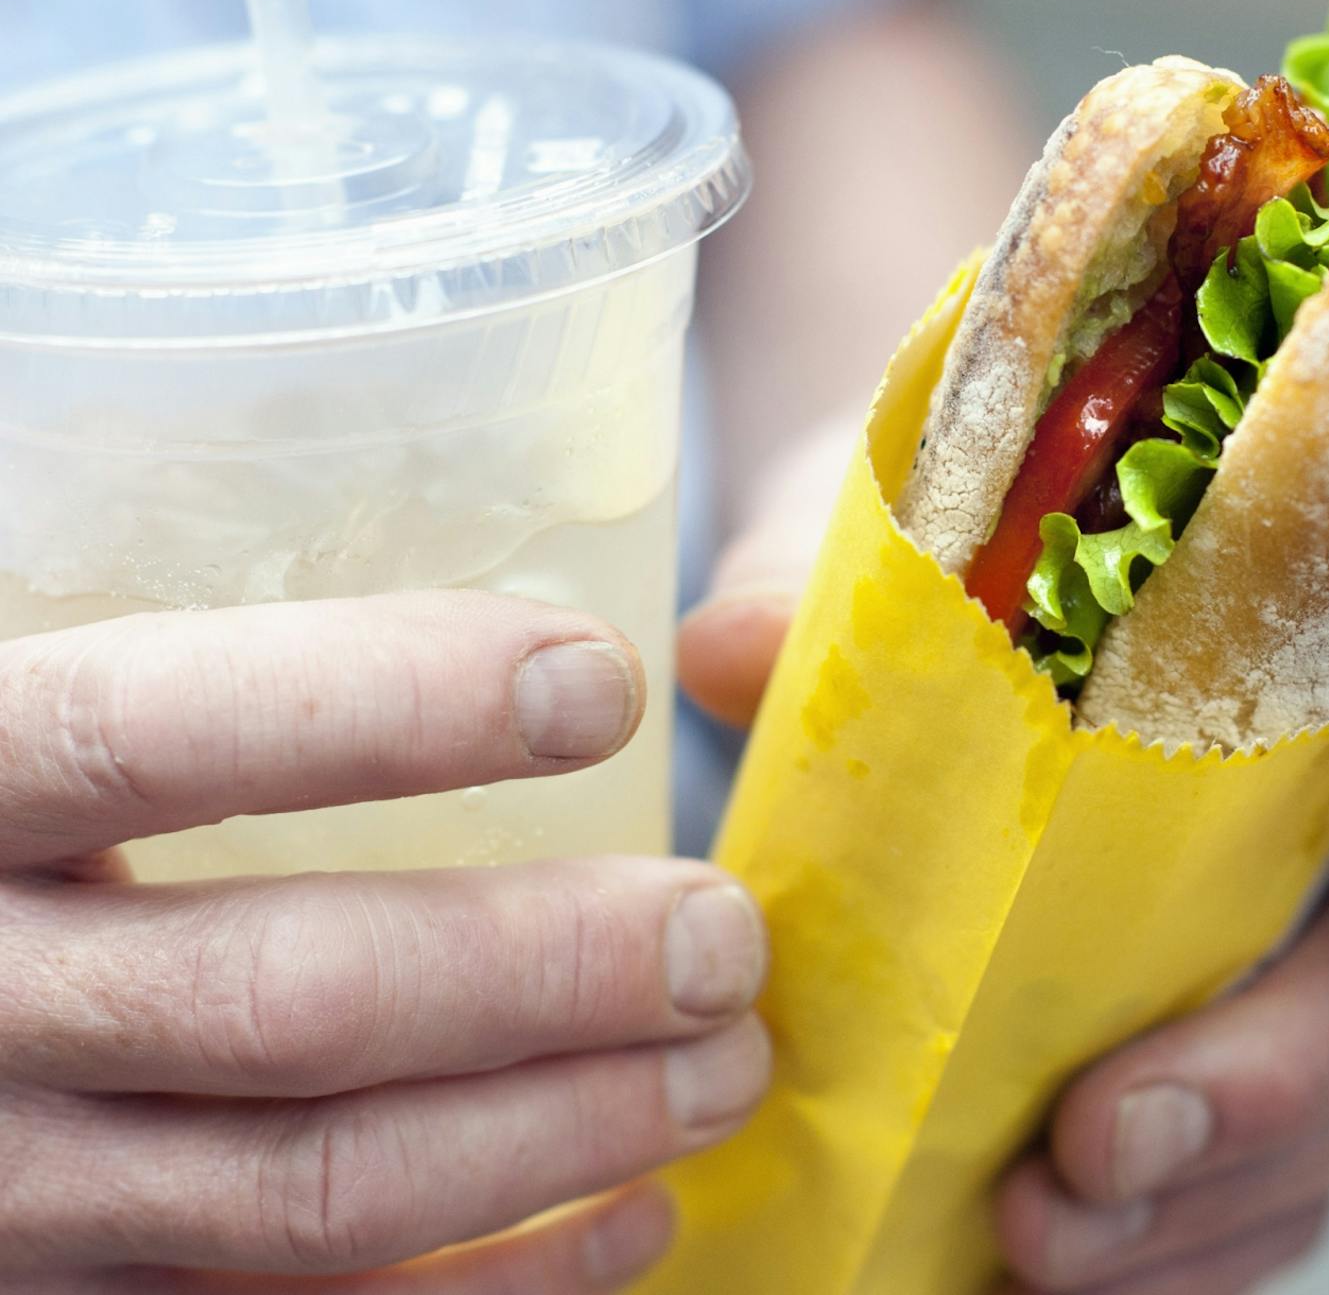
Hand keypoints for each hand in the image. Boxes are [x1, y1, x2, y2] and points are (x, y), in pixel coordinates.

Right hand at [0, 592, 771, 1292]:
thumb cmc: (43, 780)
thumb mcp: (67, 667)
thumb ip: (256, 637)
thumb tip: (699, 629)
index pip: (149, 731)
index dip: (384, 705)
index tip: (605, 686)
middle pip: (281, 1005)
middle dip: (550, 973)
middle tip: (723, 935)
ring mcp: (7, 1187)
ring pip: (315, 1194)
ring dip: (562, 1134)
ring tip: (726, 1065)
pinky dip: (496, 1289)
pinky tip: (637, 1219)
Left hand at [681, 435, 1328, 1294]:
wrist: (973, 616)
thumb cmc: (988, 540)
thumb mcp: (920, 528)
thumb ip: (841, 572)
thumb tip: (733, 649)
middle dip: (1295, 1056)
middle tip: (1112, 1129)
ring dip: (1221, 1186)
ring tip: (1041, 1236)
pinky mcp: (1290, 1061)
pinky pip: (1291, 1182)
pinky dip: (1192, 1242)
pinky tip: (1067, 1271)